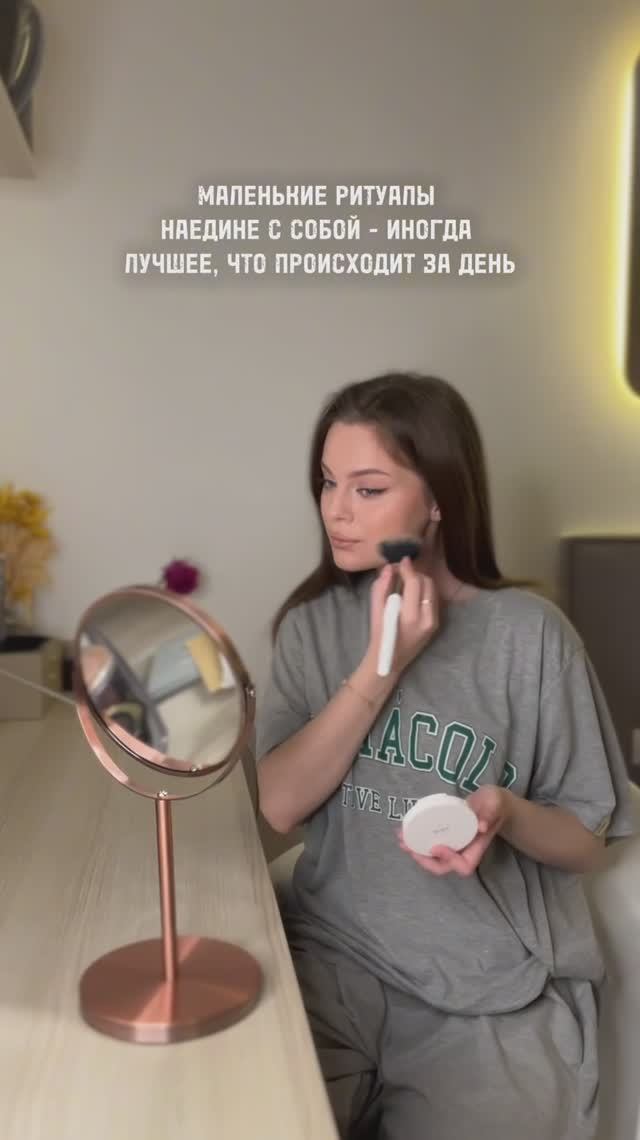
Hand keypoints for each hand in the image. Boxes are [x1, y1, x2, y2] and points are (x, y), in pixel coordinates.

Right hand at [368, 557, 439, 677]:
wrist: (390, 662)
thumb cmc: (379, 636)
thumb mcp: (375, 611)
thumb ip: (381, 588)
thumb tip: (388, 568)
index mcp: (410, 616)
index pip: (414, 582)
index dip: (408, 568)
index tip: (401, 560)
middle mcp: (427, 619)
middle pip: (427, 583)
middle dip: (415, 573)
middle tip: (401, 571)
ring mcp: (434, 622)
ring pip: (432, 589)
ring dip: (420, 581)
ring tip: (406, 581)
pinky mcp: (436, 624)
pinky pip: (432, 599)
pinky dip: (423, 592)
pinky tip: (412, 594)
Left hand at [397, 786, 511, 876]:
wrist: (493, 801)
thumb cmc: (495, 803)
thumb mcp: (494, 803)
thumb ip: (489, 812)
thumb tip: (481, 826)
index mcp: (477, 846)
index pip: (463, 865)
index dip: (449, 860)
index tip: (437, 846)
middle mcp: (464, 850)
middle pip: (443, 867)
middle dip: (424, 860)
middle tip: (408, 847)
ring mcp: (454, 844)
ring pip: (434, 858)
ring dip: (416, 851)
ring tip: (401, 839)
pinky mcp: (446, 836)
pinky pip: (431, 843)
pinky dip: (417, 840)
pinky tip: (406, 831)